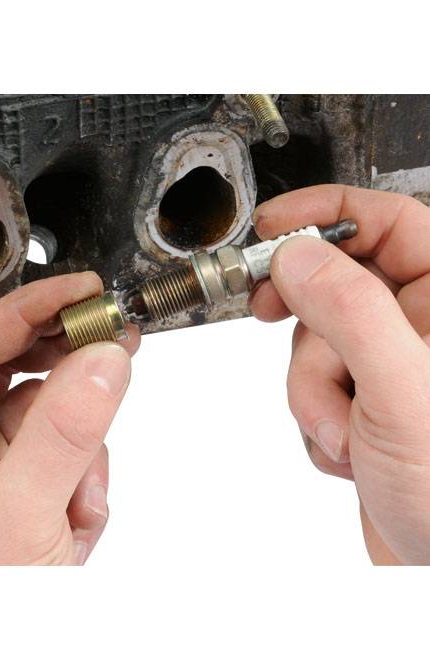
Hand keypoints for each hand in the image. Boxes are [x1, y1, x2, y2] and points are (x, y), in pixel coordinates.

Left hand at [0, 273, 139, 564]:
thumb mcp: (21, 518)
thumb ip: (66, 430)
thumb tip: (106, 357)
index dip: (28, 309)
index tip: (83, 290)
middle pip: (7, 372)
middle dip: (62, 376)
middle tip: (115, 346)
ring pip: (41, 412)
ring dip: (75, 452)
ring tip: (76, 507)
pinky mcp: (3, 481)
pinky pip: (53, 449)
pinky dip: (77, 480)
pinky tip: (71, 525)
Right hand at [250, 185, 429, 564]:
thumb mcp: (403, 391)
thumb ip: (349, 311)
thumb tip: (297, 257)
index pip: (387, 222)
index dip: (324, 214)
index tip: (272, 227)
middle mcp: (420, 330)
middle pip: (335, 282)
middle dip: (304, 318)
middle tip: (268, 309)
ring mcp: (389, 368)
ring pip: (315, 341)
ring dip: (313, 389)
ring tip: (344, 431)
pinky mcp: (363, 402)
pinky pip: (313, 384)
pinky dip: (316, 416)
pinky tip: (349, 449)